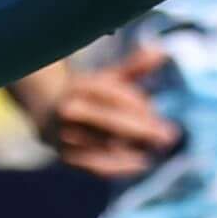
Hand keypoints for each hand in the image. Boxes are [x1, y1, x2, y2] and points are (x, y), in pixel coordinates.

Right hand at [28, 54, 180, 179]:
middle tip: (169, 135)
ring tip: (157, 148)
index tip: (156, 112)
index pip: (112, 94)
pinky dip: (120, 167)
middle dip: (141, 128)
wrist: (46, 108)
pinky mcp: (68, 156)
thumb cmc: (89, 91)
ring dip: (133, 147)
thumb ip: (135, 67)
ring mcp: (66, 135)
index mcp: (79, 86)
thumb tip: (160, 50)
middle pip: (109, 121)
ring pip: (104, 144)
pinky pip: (95, 165)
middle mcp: (70, 111)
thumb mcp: (109, 76)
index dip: (137, 104)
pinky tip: (142, 163)